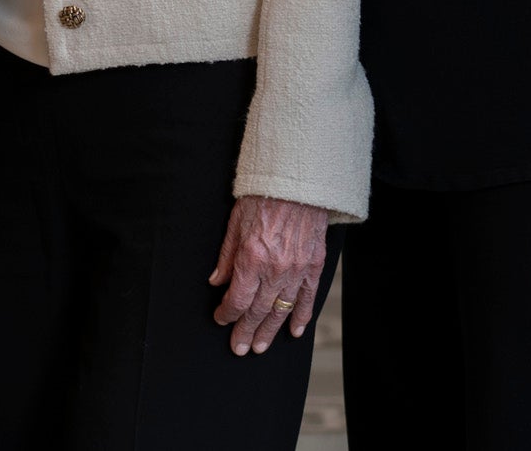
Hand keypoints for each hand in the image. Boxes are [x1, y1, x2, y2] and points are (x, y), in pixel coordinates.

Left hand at [209, 195, 328, 354]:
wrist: (298, 183)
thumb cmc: (263, 197)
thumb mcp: (235, 223)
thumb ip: (226, 257)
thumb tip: (216, 282)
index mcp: (252, 258)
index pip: (237, 299)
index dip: (227, 313)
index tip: (221, 319)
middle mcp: (275, 269)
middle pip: (258, 311)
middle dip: (246, 331)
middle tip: (239, 348)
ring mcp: (297, 270)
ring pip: (281, 310)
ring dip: (270, 331)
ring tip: (260, 347)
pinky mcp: (314, 265)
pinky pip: (308, 298)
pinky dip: (301, 317)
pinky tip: (294, 332)